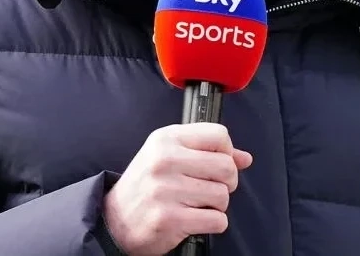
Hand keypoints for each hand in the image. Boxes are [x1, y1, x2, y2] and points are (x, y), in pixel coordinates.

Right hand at [101, 122, 252, 255]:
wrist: (114, 220)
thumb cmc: (146, 185)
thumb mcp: (169, 156)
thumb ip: (207, 152)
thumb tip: (244, 158)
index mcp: (166, 139)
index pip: (219, 134)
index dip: (227, 151)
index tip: (218, 162)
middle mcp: (165, 160)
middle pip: (227, 166)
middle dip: (227, 182)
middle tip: (211, 188)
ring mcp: (166, 190)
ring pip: (223, 195)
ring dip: (217, 205)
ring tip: (198, 205)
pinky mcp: (170, 219)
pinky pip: (217, 220)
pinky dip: (213, 224)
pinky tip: (195, 220)